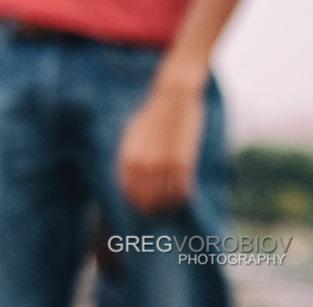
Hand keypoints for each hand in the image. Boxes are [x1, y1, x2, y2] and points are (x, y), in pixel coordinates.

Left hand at [117, 73, 205, 213]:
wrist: (171, 99)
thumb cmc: (152, 116)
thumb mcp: (133, 136)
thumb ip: (131, 158)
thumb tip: (130, 180)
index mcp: (128, 157)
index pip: (130, 192)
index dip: (137, 204)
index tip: (142, 208)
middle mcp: (144, 164)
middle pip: (147, 200)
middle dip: (152, 209)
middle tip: (158, 212)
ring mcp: (164, 164)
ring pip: (166, 199)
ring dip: (168, 206)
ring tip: (170, 207)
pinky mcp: (183, 162)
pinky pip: (182, 191)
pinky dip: (182, 198)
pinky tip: (183, 198)